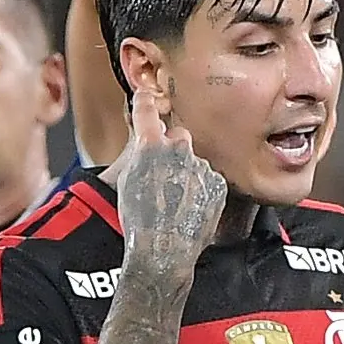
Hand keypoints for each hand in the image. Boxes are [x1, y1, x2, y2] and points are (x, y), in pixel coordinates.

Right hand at [110, 84, 224, 277]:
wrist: (164, 248)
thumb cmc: (138, 219)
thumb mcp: (126, 181)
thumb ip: (140, 156)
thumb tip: (147, 144)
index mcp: (149, 146)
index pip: (146, 110)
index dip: (145, 101)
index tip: (146, 95)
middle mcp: (178, 149)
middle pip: (179, 136)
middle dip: (173, 148)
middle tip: (165, 173)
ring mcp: (200, 165)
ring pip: (195, 161)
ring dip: (189, 173)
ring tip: (177, 200)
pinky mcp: (217, 183)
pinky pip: (209, 179)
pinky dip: (202, 188)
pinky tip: (190, 207)